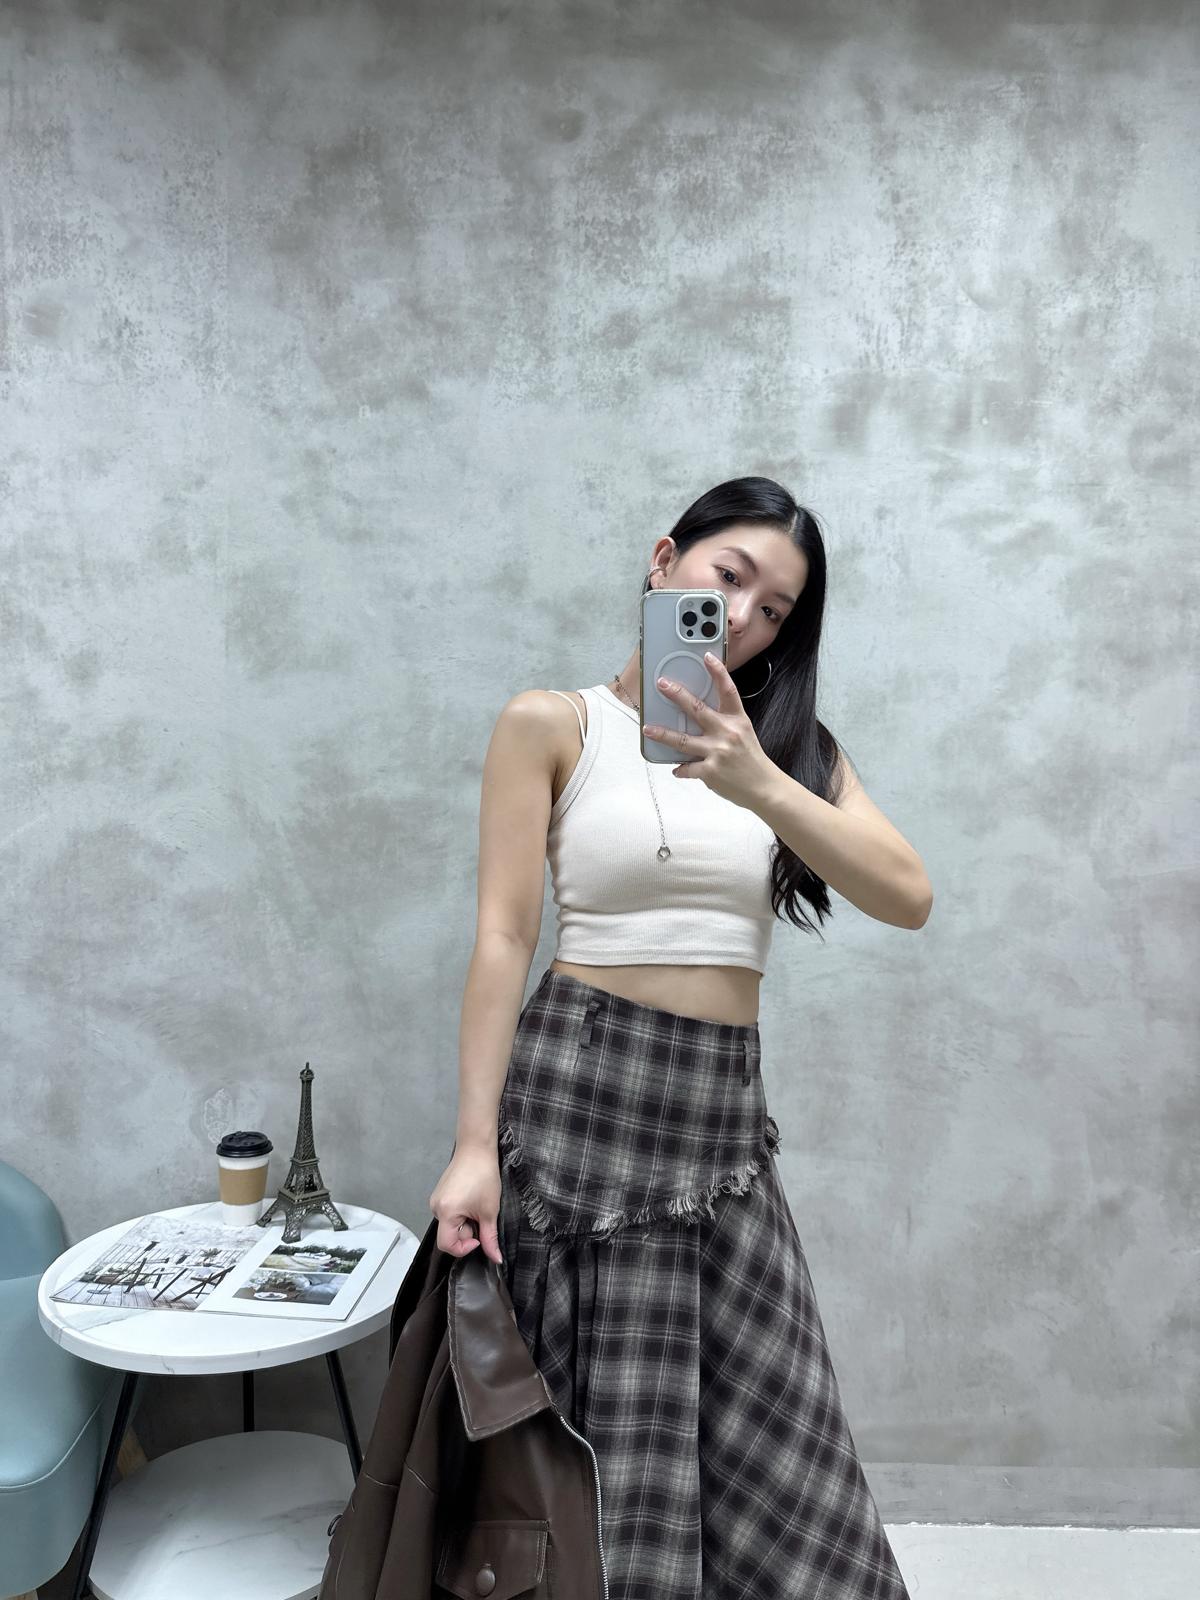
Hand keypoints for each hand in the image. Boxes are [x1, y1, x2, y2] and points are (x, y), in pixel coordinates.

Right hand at [428, 1144, 504, 1263]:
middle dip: (467, 1233)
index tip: (479, 1239)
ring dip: (465, 1223)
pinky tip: (471, 1201)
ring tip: (477, 1206)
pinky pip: (449, 1214)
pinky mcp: (440, 1194)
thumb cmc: (483, 1175)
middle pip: (449, 1235)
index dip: (464, 1248)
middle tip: (482, 1217)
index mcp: (445, 1212)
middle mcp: (435, 1207)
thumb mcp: (490, 1210)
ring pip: (450, 1225)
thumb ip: (490, 1238)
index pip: (447, 1245)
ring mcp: (436, 1200)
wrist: (477, 1149)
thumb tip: (495, 1258)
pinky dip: (461, 1214)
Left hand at [642, 651, 775, 810]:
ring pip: (682, 741)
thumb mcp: (743, 733)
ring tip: (647, 729)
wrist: (764, 787)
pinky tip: (676, 768)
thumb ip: (724, 722)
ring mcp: (717, 752)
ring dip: (662, 734)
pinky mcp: (710, 771)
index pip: (728, 690)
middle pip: (698, 709)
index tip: (706, 657)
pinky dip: (680, 769)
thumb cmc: (751, 759)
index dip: (718, 671)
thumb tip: (697, 714)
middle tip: (662, 684)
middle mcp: (727, 733)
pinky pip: (687, 768)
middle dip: (677, 695)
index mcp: (738, 720)